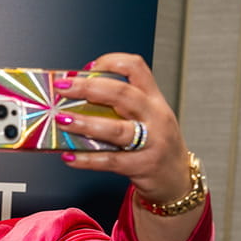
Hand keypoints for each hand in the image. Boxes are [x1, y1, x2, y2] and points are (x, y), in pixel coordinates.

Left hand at [53, 53, 191, 205]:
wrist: (177, 178)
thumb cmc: (156, 144)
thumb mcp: (147, 118)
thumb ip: (118, 107)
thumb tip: (76, 100)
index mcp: (154, 99)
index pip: (136, 68)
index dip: (111, 62)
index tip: (86, 68)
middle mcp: (154, 117)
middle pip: (123, 95)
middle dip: (89, 88)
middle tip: (64, 88)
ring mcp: (151, 142)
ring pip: (116, 129)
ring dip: (85, 123)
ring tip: (63, 120)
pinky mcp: (141, 166)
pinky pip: (110, 160)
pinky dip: (87, 159)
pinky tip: (70, 156)